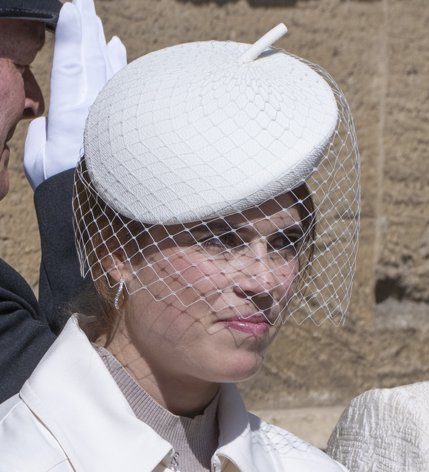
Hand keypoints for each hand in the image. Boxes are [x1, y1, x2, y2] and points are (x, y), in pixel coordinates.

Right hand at [24, 0, 126, 187]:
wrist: (105, 226)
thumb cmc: (64, 197)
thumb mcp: (37, 165)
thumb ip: (39, 135)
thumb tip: (46, 124)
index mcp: (70, 120)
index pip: (71, 67)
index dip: (71, 36)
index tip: (70, 9)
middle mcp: (96, 114)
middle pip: (92, 61)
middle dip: (86, 27)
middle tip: (82, 0)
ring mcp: (113, 120)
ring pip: (109, 71)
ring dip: (101, 42)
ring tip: (95, 18)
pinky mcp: (124, 129)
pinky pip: (123, 88)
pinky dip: (119, 65)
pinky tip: (117, 46)